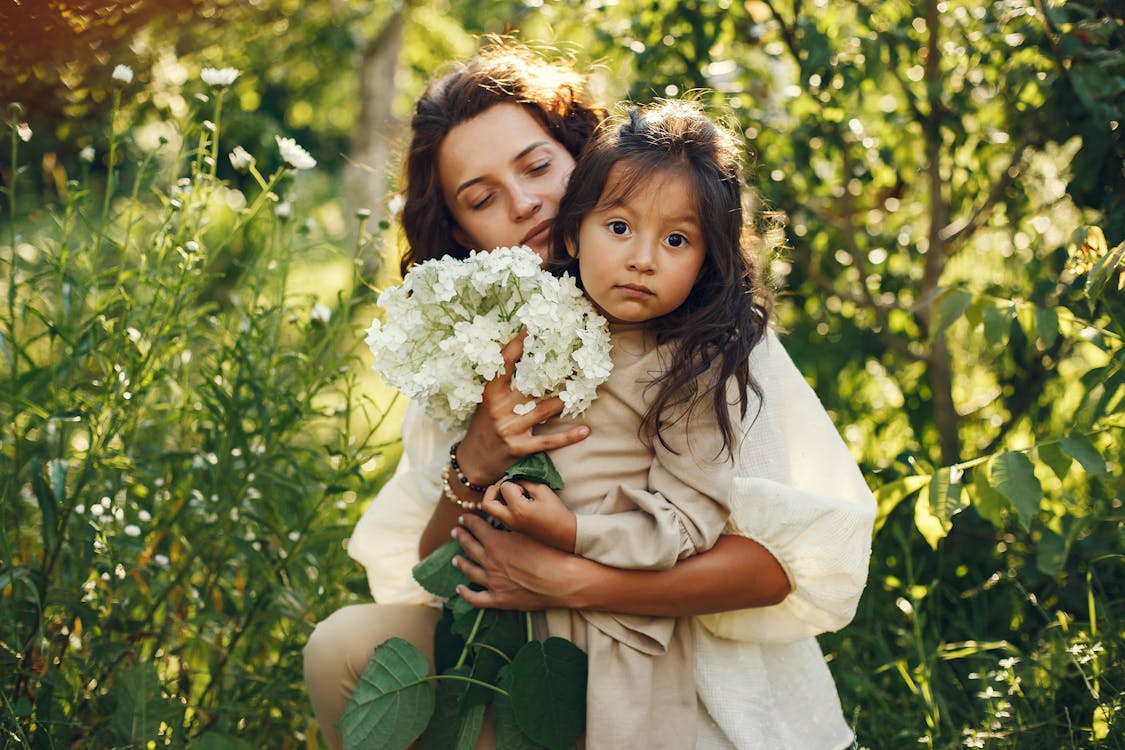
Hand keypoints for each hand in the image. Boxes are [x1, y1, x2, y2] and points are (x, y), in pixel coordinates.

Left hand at [451, 514, 584, 610]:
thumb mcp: (529, 532)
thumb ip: (511, 527)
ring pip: (469, 570)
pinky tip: (459, 589)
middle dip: (461, 537)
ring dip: (460, 562)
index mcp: (496, 542)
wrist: (562, 579)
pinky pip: (475, 598)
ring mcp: (492, 582)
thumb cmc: (550, 553)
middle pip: (469, 546)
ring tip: (455, 558)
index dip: (468, 521)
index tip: (463, 518)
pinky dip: (465, 593)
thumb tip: (502, 521)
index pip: (476, 527)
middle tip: (455, 532)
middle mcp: (489, 561)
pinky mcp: (498, 599)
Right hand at [455, 331, 589, 483]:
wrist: (472, 463)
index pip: (504, 365)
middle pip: (532, 385)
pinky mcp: (520, 448)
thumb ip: (504, 386)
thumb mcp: (487, 403)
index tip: (530, 330)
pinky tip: (585, 430)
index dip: (517, 345)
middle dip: (553, 372)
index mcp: (491, 394)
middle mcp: (500, 409)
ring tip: (585, 387)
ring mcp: (510, 429)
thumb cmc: (482, 427)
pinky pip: (549, 441)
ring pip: (545, 409)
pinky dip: (568, 437)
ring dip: (566, 399)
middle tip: (573, 358)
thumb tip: (528, 362)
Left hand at [480, 480, 576, 551]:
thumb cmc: (556, 511)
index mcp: (518, 509)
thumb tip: (513, 478)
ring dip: (495, 498)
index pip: (504, 488)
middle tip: (504, 486)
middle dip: (492, 491)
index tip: (523, 483)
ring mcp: (509, 525)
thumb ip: (525, 481)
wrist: (563, 533)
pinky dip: (500, 505)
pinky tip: (512, 501)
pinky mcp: (512, 527)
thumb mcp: (542, 490)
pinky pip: (497, 514)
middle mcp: (510, 519)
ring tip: (510, 493)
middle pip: (486, 504)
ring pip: (490, 510)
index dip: (512, 481)